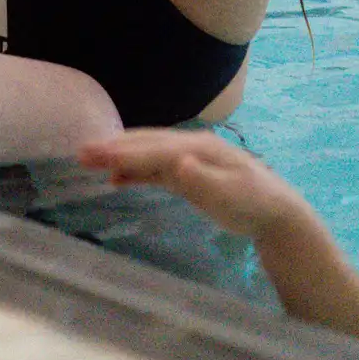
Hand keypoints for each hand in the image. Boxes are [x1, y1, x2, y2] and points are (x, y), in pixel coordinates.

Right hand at [80, 128, 309, 241]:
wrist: (277, 214)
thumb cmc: (255, 206)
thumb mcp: (232, 196)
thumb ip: (203, 181)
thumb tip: (176, 163)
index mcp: (200, 148)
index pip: (156, 149)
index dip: (127, 152)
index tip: (97, 154)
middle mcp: (191, 147)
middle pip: (148, 144)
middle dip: (115, 147)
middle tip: (81, 152)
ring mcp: (189, 159)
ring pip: (149, 153)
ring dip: (121, 156)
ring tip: (89, 160)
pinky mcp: (189, 174)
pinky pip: (156, 169)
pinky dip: (135, 171)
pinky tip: (117, 179)